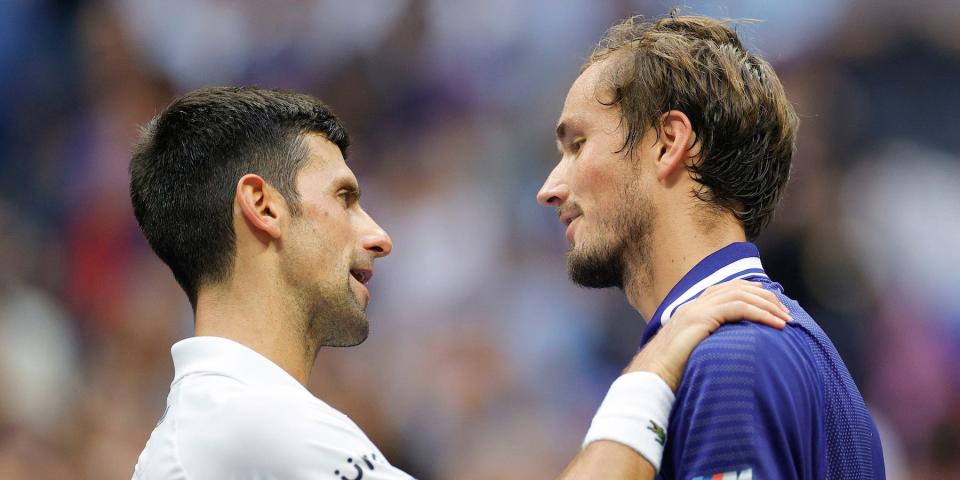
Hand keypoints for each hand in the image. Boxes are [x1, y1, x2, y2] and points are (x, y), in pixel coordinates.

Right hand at [626, 280, 790, 390]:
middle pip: (737, 287)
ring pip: (740, 294)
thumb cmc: (671, 373)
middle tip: (786, 314)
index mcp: (692, 309)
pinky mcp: (700, 318)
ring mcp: (696, 309)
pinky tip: (775, 325)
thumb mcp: (694, 353)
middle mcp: (694, 304)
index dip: (753, 293)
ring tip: (786, 320)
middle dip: (766, 298)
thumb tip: (729, 352)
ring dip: (768, 306)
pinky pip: (738, 308)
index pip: (727, 289)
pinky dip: (761, 314)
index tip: (774, 306)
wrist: (651, 377)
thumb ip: (709, 344)